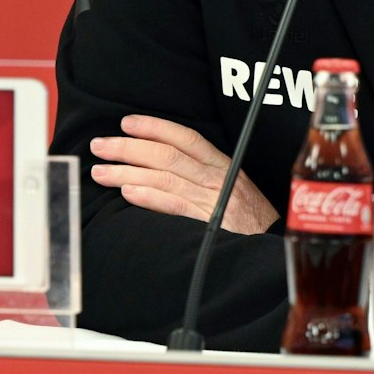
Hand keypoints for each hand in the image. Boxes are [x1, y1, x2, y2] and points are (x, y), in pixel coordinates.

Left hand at [88, 115, 280, 235]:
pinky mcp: (210, 224)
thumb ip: (200, 174)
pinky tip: (128, 193)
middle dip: (128, 148)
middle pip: (167, 155)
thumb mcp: (231, 187)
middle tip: (99, 146)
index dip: (155, 127)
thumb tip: (155, 163)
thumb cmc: (249, 220)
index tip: (126, 123)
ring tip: (101, 172)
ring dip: (127, 173)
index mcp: (222, 166)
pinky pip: (175, 206)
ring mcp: (213, 201)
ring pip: (164, 178)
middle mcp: (217, 179)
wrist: (273, 250)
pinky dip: (150, 197)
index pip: (186, 137)